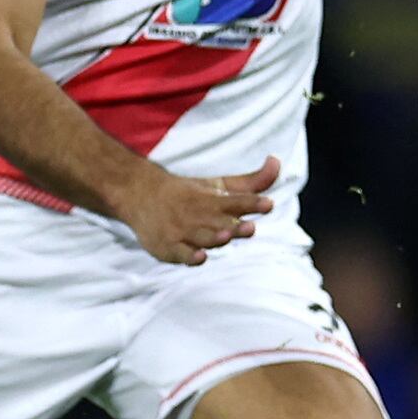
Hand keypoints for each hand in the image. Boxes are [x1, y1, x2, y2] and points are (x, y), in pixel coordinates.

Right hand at [118, 157, 279, 264]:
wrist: (140, 194)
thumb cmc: (188, 194)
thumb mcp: (218, 184)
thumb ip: (251, 182)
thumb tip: (277, 162)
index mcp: (213, 199)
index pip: (236, 201)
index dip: (252, 204)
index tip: (268, 204)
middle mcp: (199, 215)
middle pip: (220, 222)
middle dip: (235, 226)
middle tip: (250, 227)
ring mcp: (183, 231)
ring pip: (202, 237)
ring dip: (215, 237)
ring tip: (226, 236)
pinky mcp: (168, 246)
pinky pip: (180, 253)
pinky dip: (189, 256)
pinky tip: (200, 256)